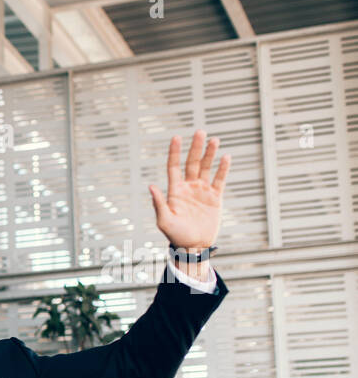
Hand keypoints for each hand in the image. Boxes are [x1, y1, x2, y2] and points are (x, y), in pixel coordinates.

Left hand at [148, 130, 230, 249]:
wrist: (194, 246)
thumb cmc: (175, 235)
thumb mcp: (164, 221)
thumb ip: (159, 203)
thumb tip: (151, 186)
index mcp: (175, 190)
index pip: (174, 166)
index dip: (174, 152)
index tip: (176, 137)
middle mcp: (188, 187)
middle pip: (192, 163)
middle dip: (195, 147)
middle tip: (200, 132)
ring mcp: (202, 190)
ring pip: (206, 167)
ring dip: (210, 154)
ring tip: (214, 140)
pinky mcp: (215, 197)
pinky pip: (219, 179)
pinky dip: (222, 168)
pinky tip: (225, 157)